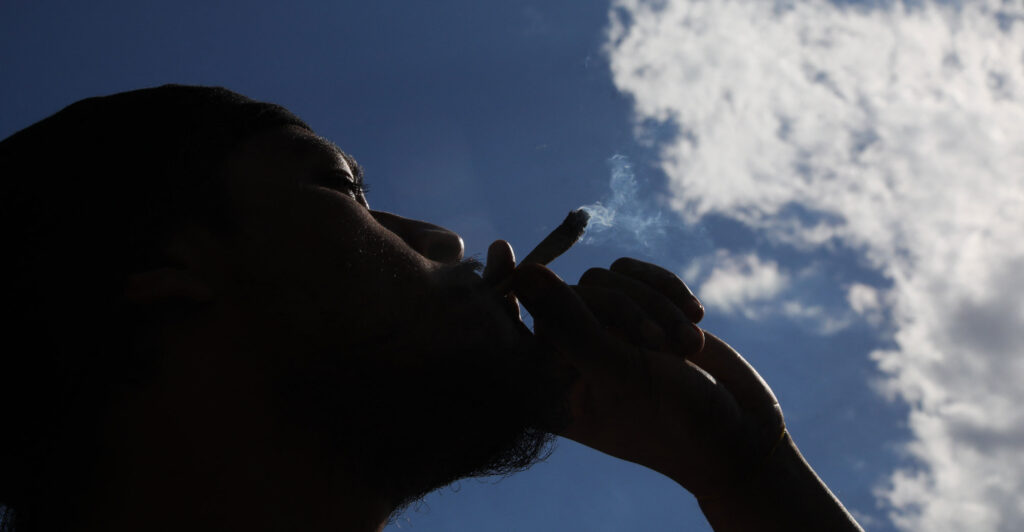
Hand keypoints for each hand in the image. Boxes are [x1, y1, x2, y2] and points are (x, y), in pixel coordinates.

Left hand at [503, 254, 784, 498]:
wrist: (741, 435)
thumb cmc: (676, 422)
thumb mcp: (622, 374)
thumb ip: (571, 325)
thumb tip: (525, 274)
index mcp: (549, 388)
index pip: (507, 330)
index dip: (498, 288)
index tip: (499, 248)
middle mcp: (569, 358)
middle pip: (569, 292)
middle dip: (623, 310)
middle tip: (659, 346)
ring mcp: (604, 334)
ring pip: (605, 278)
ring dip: (653, 305)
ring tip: (687, 346)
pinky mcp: (636, 313)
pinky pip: (632, 273)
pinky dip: (664, 288)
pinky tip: (695, 316)